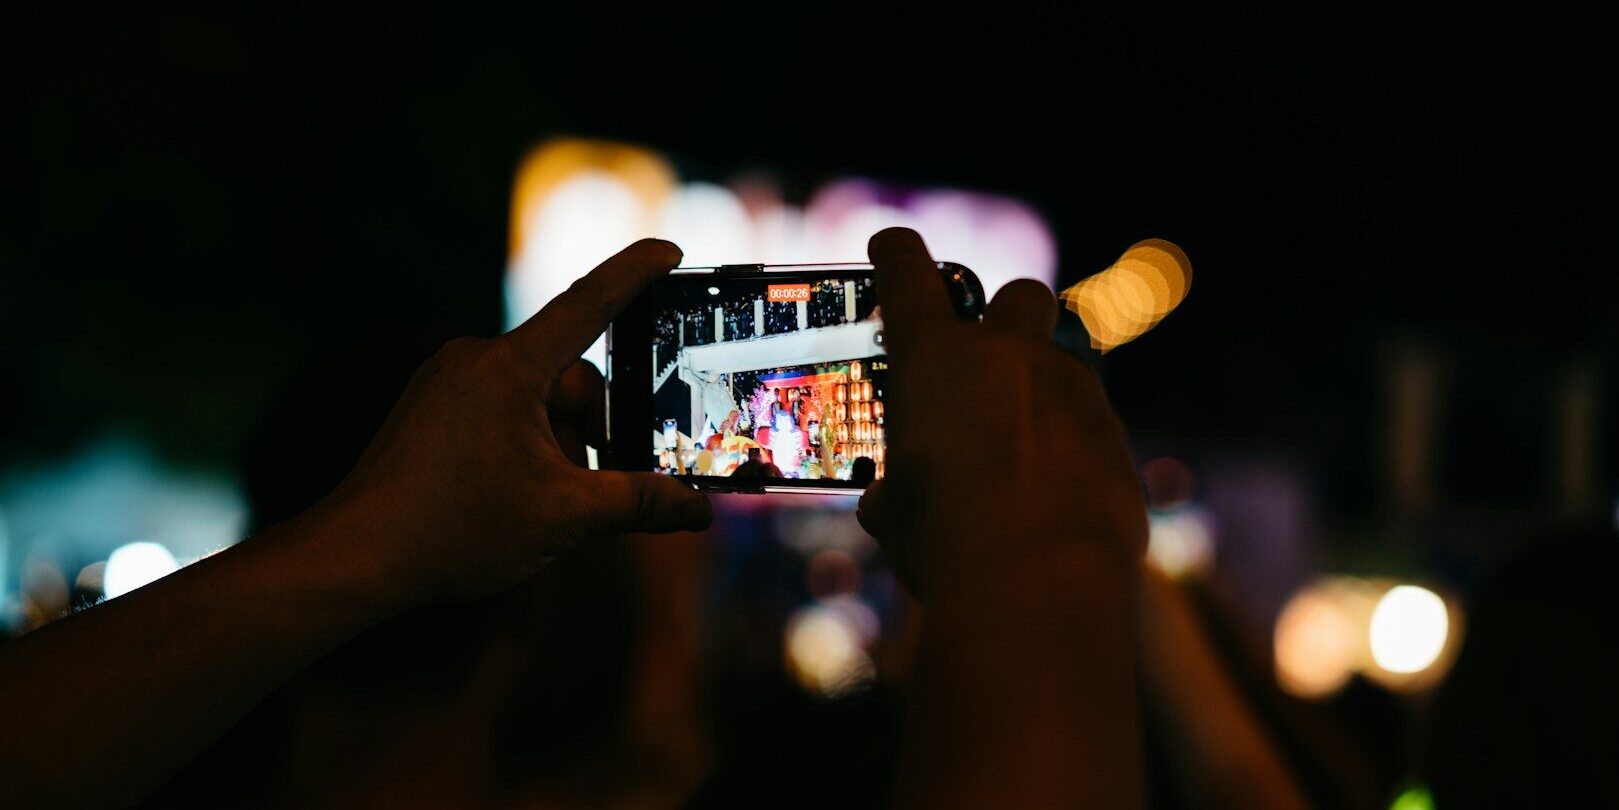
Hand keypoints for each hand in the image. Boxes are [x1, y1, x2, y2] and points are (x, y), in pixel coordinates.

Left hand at [318, 239, 711, 606]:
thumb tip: (698, 508)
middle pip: (569, 379)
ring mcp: (448, 384)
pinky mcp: (432, 409)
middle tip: (588, 490)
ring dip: (558, 448)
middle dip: (591, 432)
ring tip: (539, 506)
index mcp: (508, 368)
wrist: (354, 558)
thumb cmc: (451, 530)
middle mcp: (474, 361)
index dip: (635, 274)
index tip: (669, 251)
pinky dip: (525, 448)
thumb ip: (637, 503)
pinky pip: (501, 413)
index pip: (588, 304)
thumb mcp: (562, 517)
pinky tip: (512, 498)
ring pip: (536, 401)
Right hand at [856, 228, 1145, 598]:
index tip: (892, 247)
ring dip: (1046, 385)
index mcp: (934, 358)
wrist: (1040, 580)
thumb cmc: (947, 540)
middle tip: (985, 356)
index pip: (907, 272)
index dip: (896, 254)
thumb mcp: (894, 515)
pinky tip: (1058, 490)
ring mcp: (1071, 390)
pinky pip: (1095, 422)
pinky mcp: (1114, 436)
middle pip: (1019, 295)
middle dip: (1005, 315)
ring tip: (1022, 440)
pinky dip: (1075, 443)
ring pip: (1068, 358)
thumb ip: (894, 489)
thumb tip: (892, 502)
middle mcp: (1008, 357)